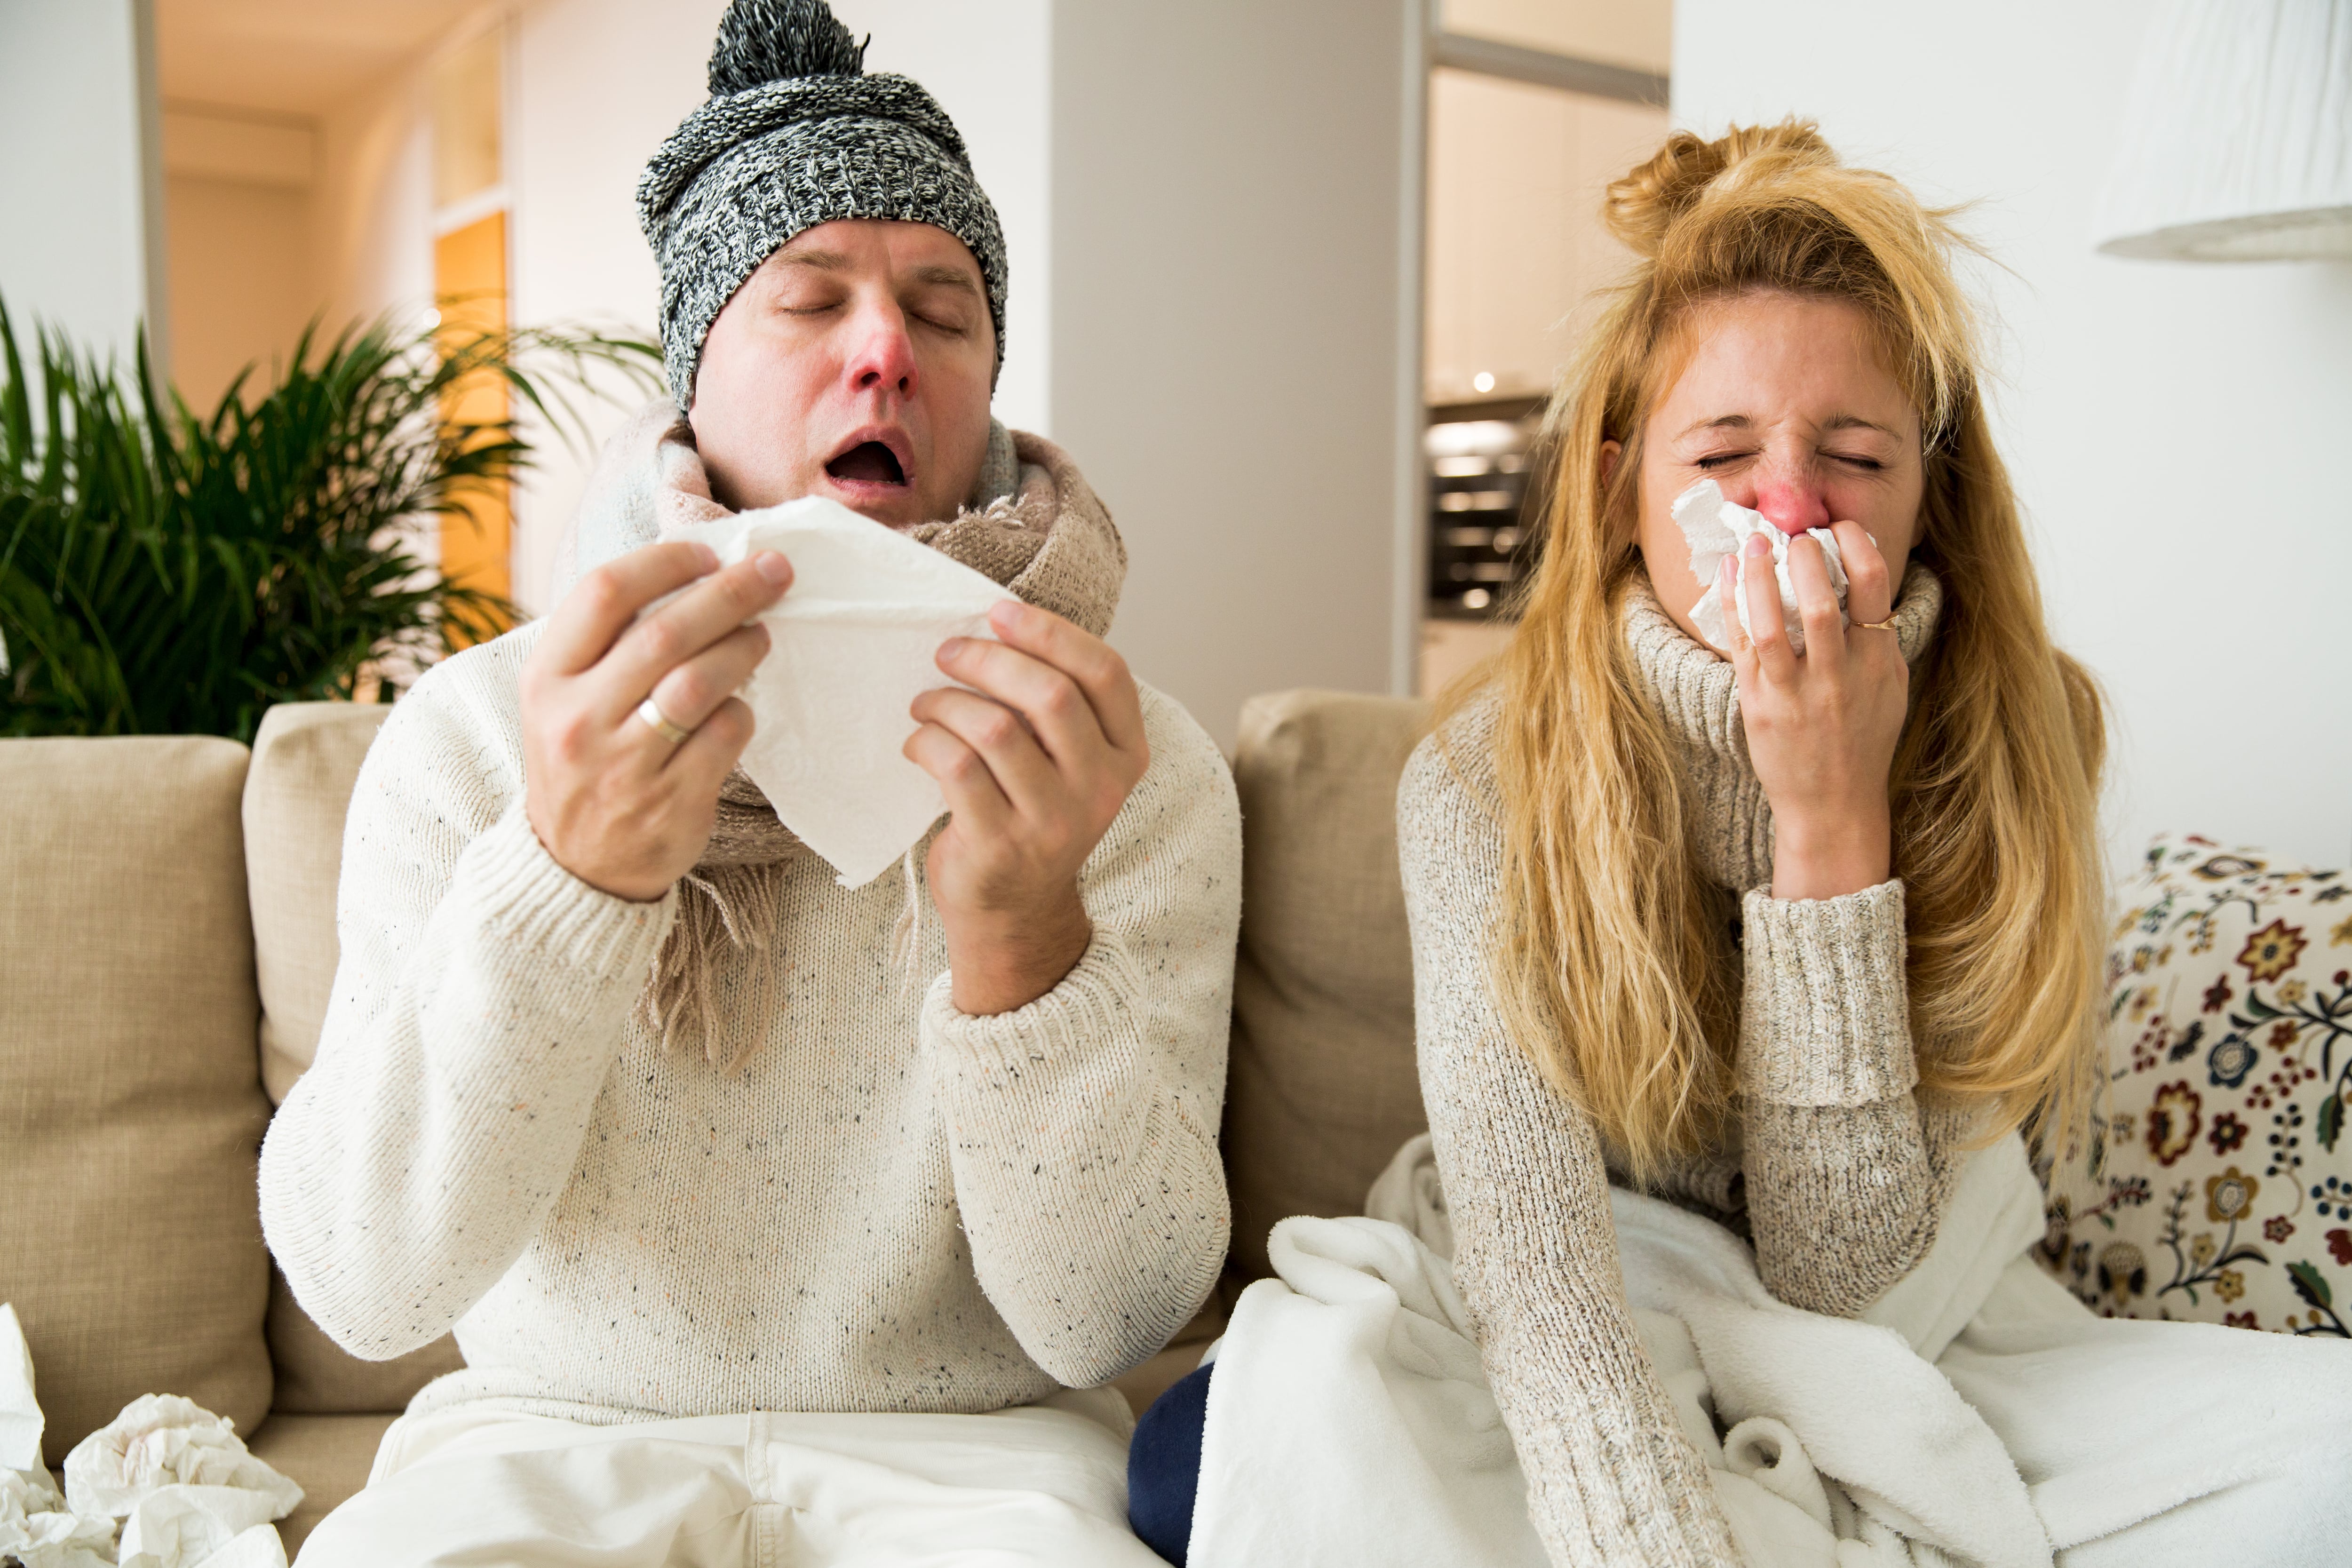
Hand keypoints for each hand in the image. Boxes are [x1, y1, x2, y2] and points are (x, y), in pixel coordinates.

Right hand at [520, 541, 791, 900]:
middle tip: (774, 573)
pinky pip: (724, 736)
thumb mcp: (564, 699)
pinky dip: (742, 713)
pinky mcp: (670, 801)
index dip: (664, 561)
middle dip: (730, 593)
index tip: (709, 554)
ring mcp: (623, 764)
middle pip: (664, 632)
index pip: (604, 593)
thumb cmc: (582, 762)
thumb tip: (694, 573)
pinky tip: (740, 708)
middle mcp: (577, 718)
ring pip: (699, 682)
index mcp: (546, 678)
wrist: (574, 868)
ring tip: (762, 635)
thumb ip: (608, 643)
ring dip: (743, 648)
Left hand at [904, 600, 1149, 1014]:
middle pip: (1051, 694)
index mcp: (1128, 756)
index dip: (1051, 632)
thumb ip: (1060, 704)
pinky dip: (926, 741)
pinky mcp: (1000, 845)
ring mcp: (1053, 822)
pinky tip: (918, 743)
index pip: (1106, 673)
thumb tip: (999, 624)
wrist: (1014, 911)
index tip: (999, 612)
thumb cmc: (1032, 813)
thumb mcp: (1070, 761)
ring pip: (996, 728)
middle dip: (988, 659)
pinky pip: (956, 767)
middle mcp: (1101, 789)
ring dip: (947, 701)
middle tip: (948, 652)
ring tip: (926, 703)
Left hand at [1715, 522, 1905, 900]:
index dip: (1857, 545)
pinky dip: (1734, 604)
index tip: (1840, 526)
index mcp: (1877, 663)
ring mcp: (1794, 692)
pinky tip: (1731, 574)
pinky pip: (1742, 645)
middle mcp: (1837, 676)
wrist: (1833, 805)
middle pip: (1820, 600)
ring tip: (1755, 544)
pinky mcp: (1759, 704)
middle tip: (1795, 535)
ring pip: (1772, 621)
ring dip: (1760, 574)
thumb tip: (1862, 580)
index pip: (1873, 587)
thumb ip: (1879, 638)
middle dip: (1806, 556)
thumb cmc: (1863, 741)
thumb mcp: (1889, 687)